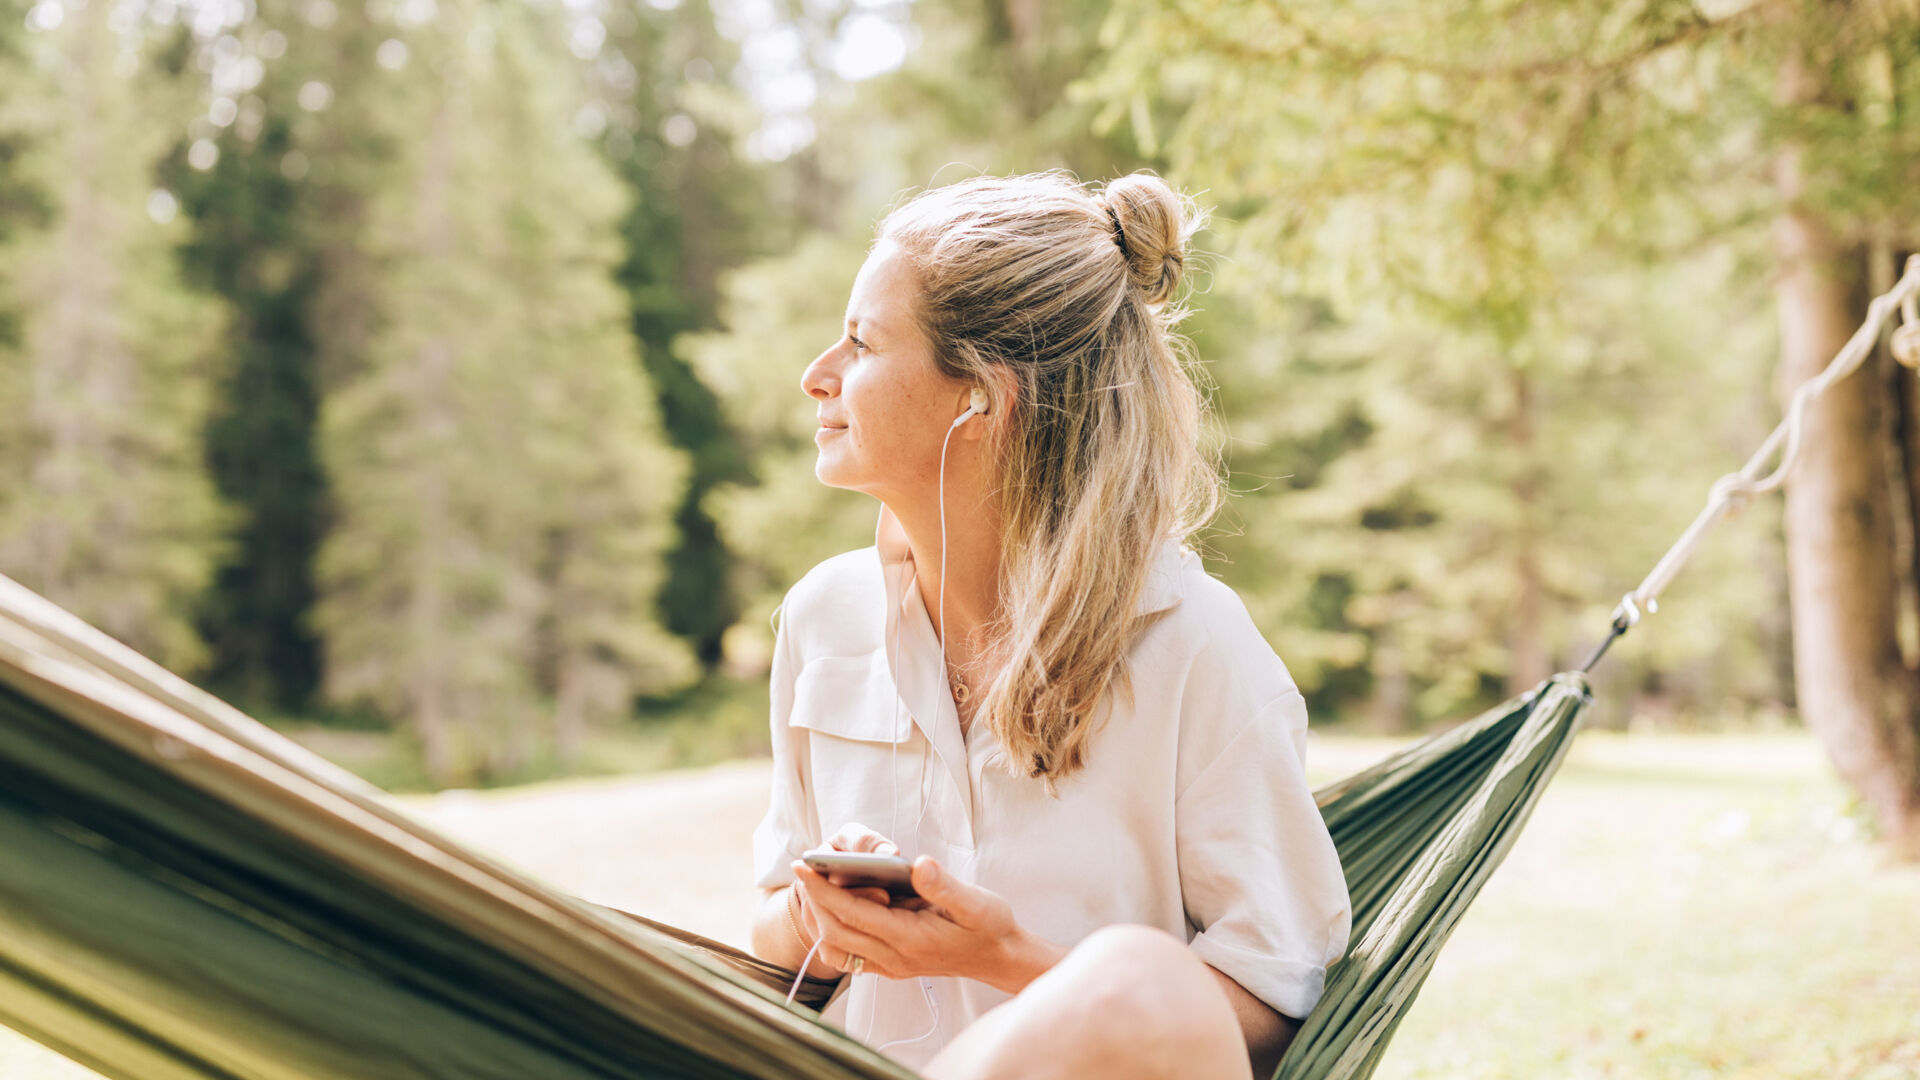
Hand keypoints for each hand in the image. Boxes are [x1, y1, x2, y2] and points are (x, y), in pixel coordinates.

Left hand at [791, 852, 1056, 992]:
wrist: (1000, 958)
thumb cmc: (988, 926)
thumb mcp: (975, 902)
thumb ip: (943, 886)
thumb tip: (917, 864)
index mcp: (910, 938)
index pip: (853, 913)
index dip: (823, 888)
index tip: (803, 863)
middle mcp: (894, 958)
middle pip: (835, 930)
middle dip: (814, 897)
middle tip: (805, 865)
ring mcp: (890, 966)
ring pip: (837, 945)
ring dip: (820, 915)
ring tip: (816, 883)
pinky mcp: (890, 966)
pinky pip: (849, 954)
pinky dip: (834, 930)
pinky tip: (838, 907)